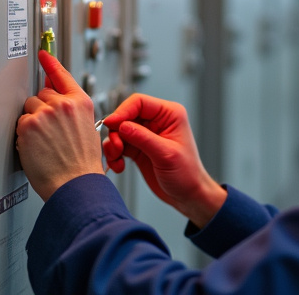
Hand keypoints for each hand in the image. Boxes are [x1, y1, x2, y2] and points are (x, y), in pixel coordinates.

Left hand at [16, 50, 104, 201]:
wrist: (75, 183)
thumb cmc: (82, 164)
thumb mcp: (87, 130)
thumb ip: (72, 111)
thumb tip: (56, 99)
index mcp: (81, 103)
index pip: (62, 75)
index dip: (50, 62)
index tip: (42, 52)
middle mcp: (63, 104)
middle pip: (41, 94)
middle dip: (41, 109)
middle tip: (49, 131)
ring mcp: (45, 113)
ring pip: (28, 109)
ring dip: (32, 123)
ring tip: (44, 143)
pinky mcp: (28, 124)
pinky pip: (20, 123)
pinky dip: (24, 136)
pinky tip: (37, 148)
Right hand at [102, 93, 226, 227]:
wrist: (187, 195)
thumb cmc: (187, 174)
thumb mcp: (165, 154)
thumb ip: (143, 138)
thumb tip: (122, 125)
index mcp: (169, 114)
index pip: (140, 102)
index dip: (123, 111)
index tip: (111, 124)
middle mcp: (157, 121)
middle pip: (126, 115)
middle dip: (116, 132)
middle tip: (116, 148)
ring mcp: (146, 135)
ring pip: (119, 131)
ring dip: (113, 145)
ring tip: (117, 158)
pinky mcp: (138, 148)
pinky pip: (119, 145)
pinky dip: (114, 154)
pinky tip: (120, 166)